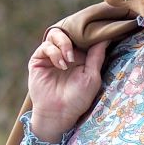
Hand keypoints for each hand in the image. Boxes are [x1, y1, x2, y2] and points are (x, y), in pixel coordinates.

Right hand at [27, 26, 108, 143]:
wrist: (59, 113)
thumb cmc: (78, 99)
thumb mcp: (92, 77)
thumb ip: (97, 56)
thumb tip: (105, 37)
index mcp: (79, 56)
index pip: (81, 35)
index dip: (85, 32)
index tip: (93, 32)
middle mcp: (64, 53)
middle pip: (67, 30)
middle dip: (74, 36)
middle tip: (78, 49)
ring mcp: (50, 56)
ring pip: (55, 35)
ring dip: (64, 44)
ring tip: (69, 59)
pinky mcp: (38, 60)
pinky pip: (45, 46)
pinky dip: (54, 53)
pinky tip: (61, 65)